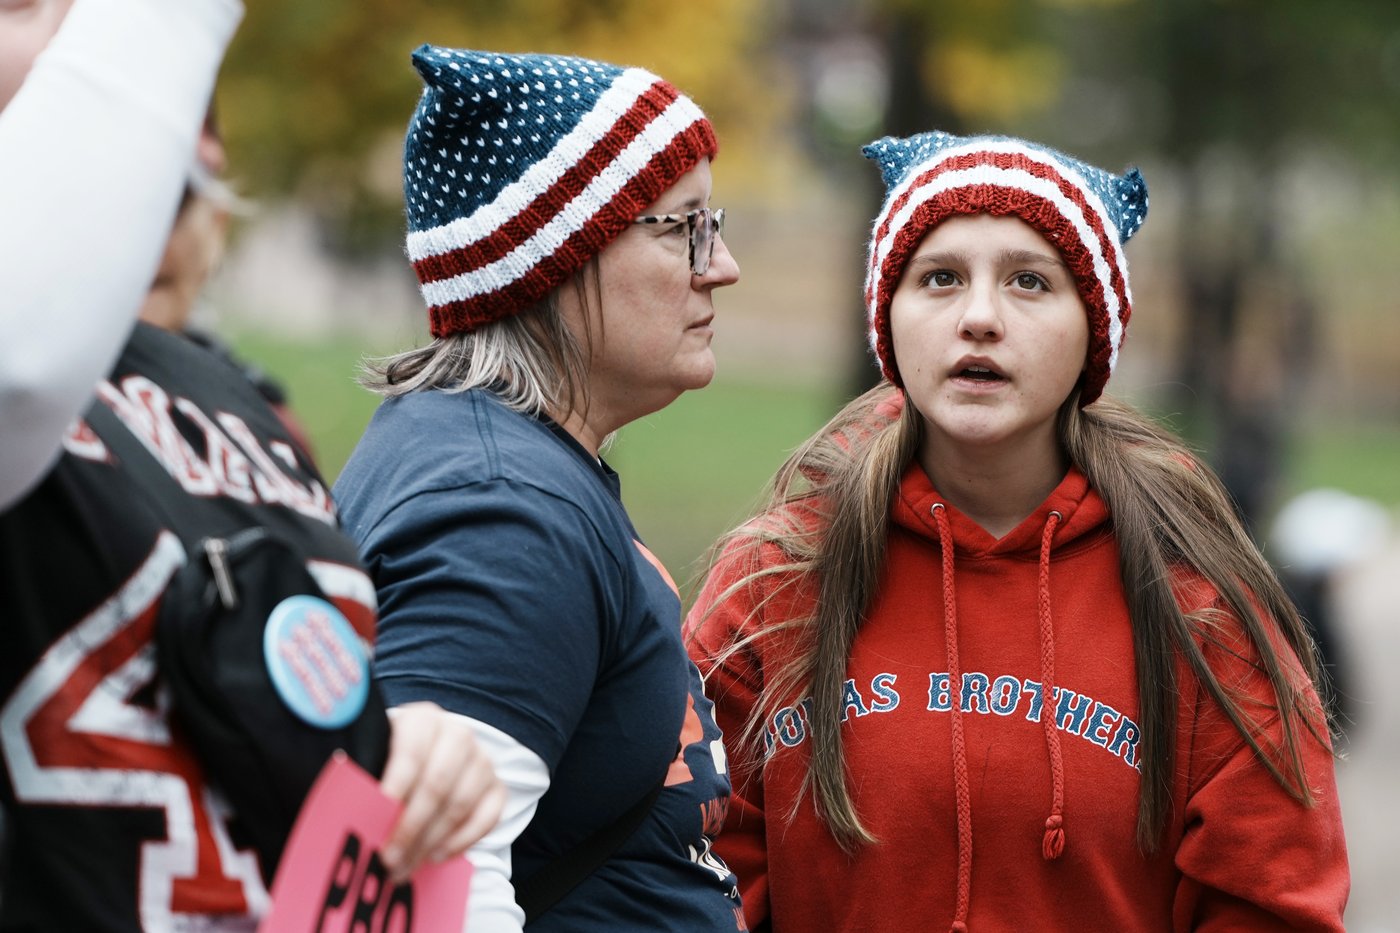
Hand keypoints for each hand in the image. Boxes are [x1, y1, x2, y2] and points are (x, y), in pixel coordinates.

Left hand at [377, 701, 506, 883]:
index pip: (412, 752)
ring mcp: (482, 761)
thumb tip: (352, 809)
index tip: (375, 817)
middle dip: (411, 826)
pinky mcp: (497, 787)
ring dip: (431, 841)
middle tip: (389, 858)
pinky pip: (487, 818)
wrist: (427, 755)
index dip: (395, 786)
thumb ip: (366, 777)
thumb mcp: (376, 756)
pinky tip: (437, 856)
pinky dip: (462, 841)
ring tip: (406, 865)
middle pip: (437, 783)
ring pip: (460, 804)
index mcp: (423, 720)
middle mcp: (458, 735)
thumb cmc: (391, 760)